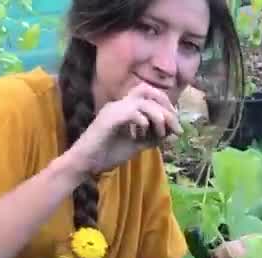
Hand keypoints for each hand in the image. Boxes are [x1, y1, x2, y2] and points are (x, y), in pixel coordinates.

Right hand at [64, 82, 182, 177]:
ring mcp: (114, 109)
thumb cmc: (108, 154)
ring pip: (144, 100)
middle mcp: (120, 104)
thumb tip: (173, 132)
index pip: (150, 95)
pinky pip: (133, 112)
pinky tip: (140, 137)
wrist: (85, 163)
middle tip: (175, 126)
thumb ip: (154, 136)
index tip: (175, 126)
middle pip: (148, 90)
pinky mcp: (109, 118)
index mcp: (126, 108)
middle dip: (166, 106)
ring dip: (159, 117)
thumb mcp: (138, 144)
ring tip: (160, 134)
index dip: (167, 107)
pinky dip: (143, 123)